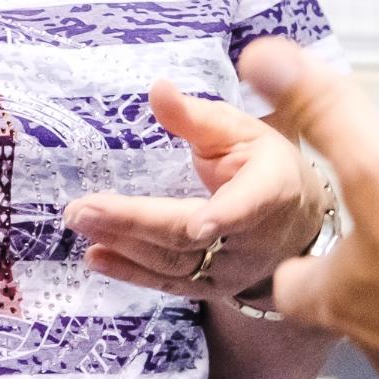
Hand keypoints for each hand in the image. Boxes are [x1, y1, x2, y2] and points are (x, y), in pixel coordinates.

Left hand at [63, 81, 324, 301]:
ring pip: (173, 264)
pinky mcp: (212, 289)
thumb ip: (198, 118)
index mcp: (272, 190)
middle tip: (83, 209)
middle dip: (135, 222)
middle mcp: (254, 239)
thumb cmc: (265, 165)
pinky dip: (128, 271)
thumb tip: (158, 88)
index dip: (226, 216)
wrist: (297, 224)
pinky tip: (95, 257)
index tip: (199, 226)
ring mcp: (232, 271)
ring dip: (122, 244)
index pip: (250, 205)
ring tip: (80, 220)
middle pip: (190, 237)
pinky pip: (167, 284)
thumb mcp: (242, 131)